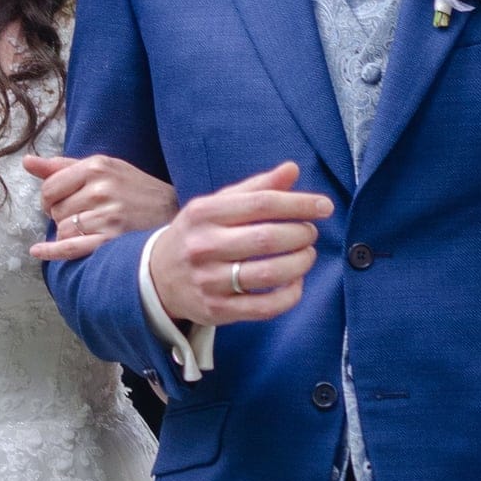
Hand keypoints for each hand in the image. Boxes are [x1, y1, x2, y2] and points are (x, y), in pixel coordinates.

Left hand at [25, 152, 177, 261]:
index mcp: (97, 166)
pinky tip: (38, 251)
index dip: (49, 198)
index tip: (60, 202)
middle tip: (84, 214)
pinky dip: (52, 251)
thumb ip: (63, 166)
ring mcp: (107, 215)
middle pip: (55, 210)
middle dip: (62, 214)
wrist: (173, 211)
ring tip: (91, 227)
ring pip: (63, 229)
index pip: (50, 187)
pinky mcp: (112, 240)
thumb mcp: (104, 167)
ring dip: (69, 232)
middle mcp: (101, 189)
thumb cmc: (134, 188)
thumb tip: (27, 162)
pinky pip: (71, 248)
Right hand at [145, 162, 331, 326]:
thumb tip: (292, 169)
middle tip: (310, 232)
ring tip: (306, 255)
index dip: (299, 204)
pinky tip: (294, 282)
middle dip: (301, 234)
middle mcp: (204, 246)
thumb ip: (256, 188)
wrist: (156, 278)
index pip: (261, 203)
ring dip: (300, 263)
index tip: (324, 206)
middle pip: (268, 238)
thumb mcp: (216, 205)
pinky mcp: (217, 310)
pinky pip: (265, 307)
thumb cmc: (198, 234)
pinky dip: (289, 295)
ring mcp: (209, 281)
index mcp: (205, 213)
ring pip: (269, 274)